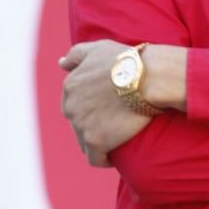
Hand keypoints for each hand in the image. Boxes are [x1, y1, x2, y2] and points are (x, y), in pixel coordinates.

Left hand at [59, 40, 152, 166]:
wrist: (147, 77)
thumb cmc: (127, 60)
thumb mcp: (98, 48)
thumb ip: (76, 55)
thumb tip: (61, 64)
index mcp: (70, 86)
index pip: (74, 103)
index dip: (90, 107)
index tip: (107, 108)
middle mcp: (70, 106)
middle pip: (77, 123)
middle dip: (92, 124)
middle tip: (115, 122)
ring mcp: (81, 125)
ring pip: (84, 142)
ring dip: (97, 142)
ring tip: (116, 140)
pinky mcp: (95, 141)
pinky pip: (95, 159)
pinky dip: (103, 160)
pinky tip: (114, 157)